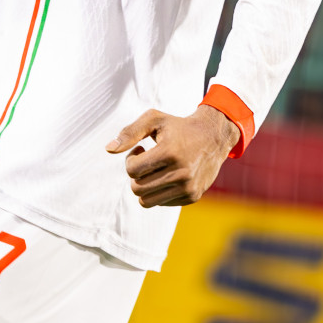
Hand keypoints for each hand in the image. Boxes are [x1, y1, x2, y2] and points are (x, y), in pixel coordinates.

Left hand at [106, 106, 239, 207]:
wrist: (214, 137)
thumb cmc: (178, 126)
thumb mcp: (154, 120)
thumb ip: (129, 132)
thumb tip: (108, 149)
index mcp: (170, 152)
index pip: (132, 170)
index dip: (131, 159)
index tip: (141, 149)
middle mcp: (181, 173)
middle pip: (137, 188)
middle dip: (136, 175)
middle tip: (146, 160)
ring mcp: (188, 187)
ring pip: (146, 201)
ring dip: (144, 186)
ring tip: (154, 169)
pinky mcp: (192, 197)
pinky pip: (161, 203)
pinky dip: (159, 191)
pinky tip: (167, 175)